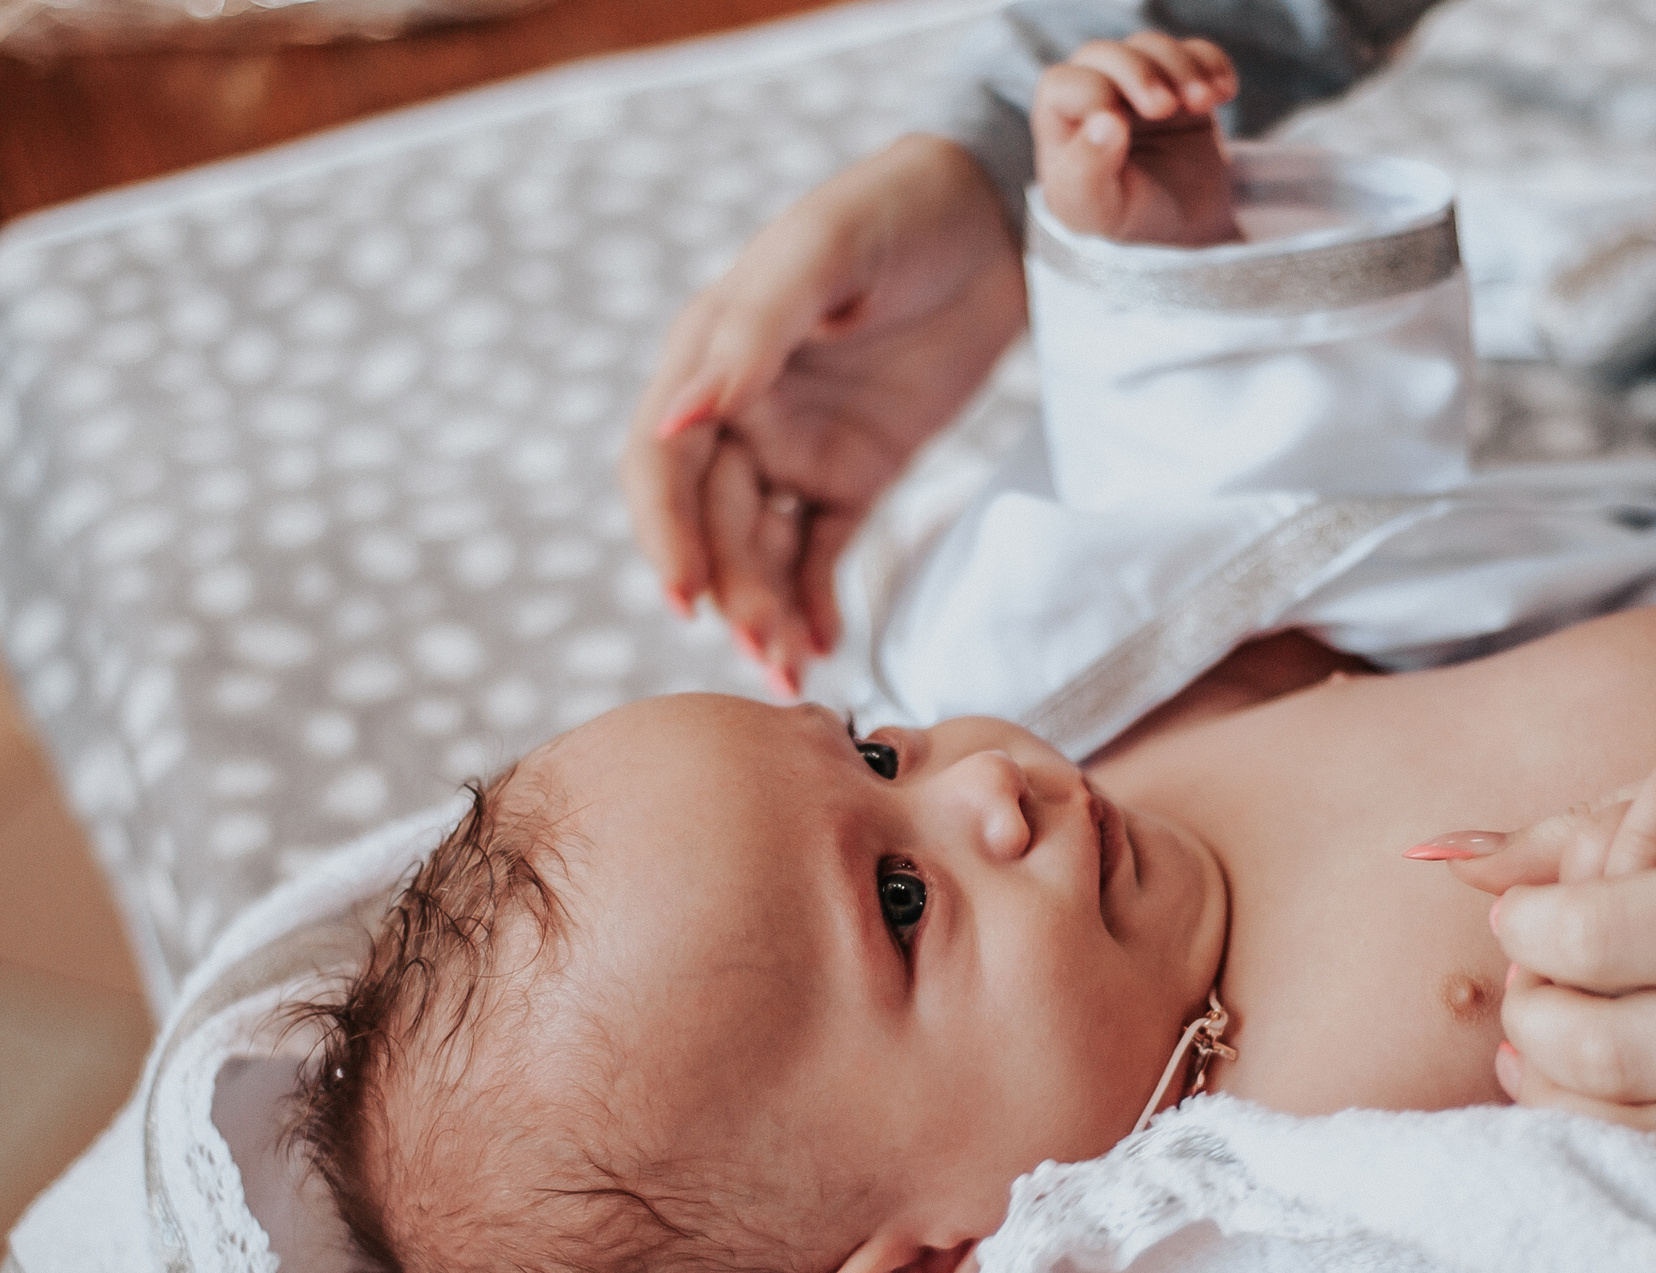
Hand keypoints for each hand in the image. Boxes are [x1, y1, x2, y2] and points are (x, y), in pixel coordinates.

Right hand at [621, 135, 1027, 694]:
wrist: (995, 217)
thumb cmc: (895, 211)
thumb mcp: (824, 253)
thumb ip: (752, 333)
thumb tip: (675, 418)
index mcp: (709, 358)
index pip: (660, 465)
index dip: (664, 534)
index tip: (687, 599)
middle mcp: (741, 413)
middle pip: (713, 525)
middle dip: (729, 596)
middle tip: (759, 659)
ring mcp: (798, 448)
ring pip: (763, 552)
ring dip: (766, 615)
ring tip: (789, 678)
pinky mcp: (857, 474)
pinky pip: (823, 554)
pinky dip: (817, 605)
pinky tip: (823, 650)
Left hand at [1033, 34, 1240, 245]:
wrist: (1181, 228)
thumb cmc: (1124, 218)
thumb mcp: (1097, 212)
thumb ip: (1087, 173)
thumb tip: (1106, 124)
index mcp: (1060, 121)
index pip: (1062, 84)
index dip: (1091, 95)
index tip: (1120, 127)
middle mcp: (1095, 92)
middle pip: (1107, 55)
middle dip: (1138, 73)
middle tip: (1166, 107)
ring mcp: (1139, 82)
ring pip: (1152, 48)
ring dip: (1181, 68)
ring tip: (1203, 103)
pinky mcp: (1180, 81)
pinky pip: (1195, 52)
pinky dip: (1212, 65)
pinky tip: (1224, 93)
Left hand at [1415, 731, 1655, 1207]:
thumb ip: (1604, 817)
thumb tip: (1456, 856)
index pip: (1608, 940)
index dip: (1532, 926)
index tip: (1522, 911)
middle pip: (1619, 1057)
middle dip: (1534, 1020)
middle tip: (1522, 984)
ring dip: (1572, 1098)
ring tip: (1540, 1047)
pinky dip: (1655, 1155)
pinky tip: (1616, 1106)